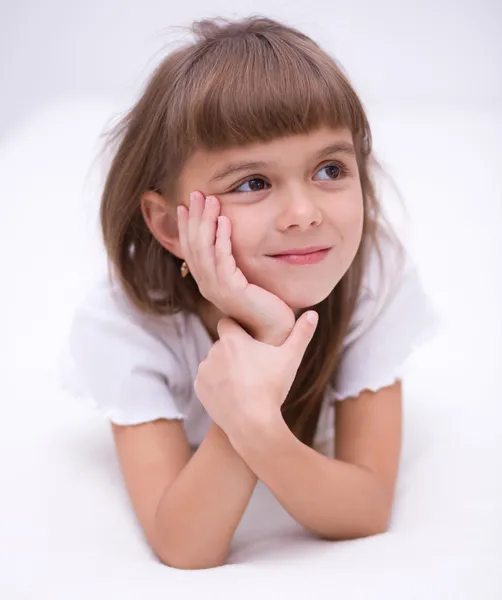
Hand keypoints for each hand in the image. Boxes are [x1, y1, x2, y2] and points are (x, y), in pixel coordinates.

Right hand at [177, 191, 294, 344]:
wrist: (274, 330)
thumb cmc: (262, 303)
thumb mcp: (243, 278)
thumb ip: (232, 262)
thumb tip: (229, 239)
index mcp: (207, 282)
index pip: (190, 249)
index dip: (186, 226)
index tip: (186, 204)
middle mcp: (206, 285)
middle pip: (193, 246)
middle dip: (194, 218)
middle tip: (196, 194)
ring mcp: (216, 289)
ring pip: (204, 250)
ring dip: (206, 222)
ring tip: (210, 200)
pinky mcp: (231, 290)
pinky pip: (222, 259)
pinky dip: (222, 238)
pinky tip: (225, 220)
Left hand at [194, 311, 318, 442]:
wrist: (252, 424)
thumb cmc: (272, 388)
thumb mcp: (290, 358)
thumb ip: (301, 334)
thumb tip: (313, 313)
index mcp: (232, 340)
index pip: (227, 322)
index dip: (237, 328)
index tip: (248, 338)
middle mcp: (213, 351)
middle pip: (223, 345)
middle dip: (234, 351)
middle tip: (252, 365)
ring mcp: (204, 370)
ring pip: (214, 362)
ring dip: (224, 367)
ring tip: (243, 382)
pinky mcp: (199, 388)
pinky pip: (207, 380)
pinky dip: (216, 384)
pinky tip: (232, 393)